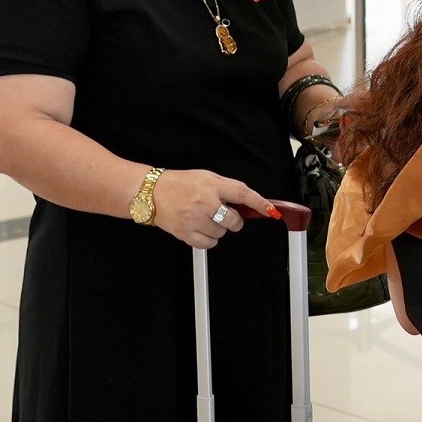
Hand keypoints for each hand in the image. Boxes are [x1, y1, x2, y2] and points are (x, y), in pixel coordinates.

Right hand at [151, 169, 274, 248]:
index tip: (271, 211)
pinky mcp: (184, 233)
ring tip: (206, 218)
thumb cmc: (179, 184)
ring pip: (221, 233)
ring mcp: (194, 220)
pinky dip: (209, 239)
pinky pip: (208, 244)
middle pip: (234, 220)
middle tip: (224, 214)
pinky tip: (201, 229)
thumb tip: (247, 202)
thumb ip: (227, 188)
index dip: (260, 204)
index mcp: (212, 186)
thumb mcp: (206, 177)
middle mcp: (204, 203)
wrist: (150, 193)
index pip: (243, 194)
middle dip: (234, 220)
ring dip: (219, 228)